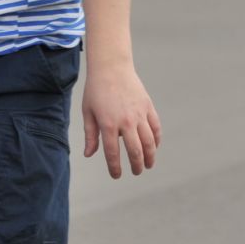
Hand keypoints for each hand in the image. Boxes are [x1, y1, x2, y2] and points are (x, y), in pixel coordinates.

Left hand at [82, 60, 160, 177]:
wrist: (111, 67)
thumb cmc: (96, 90)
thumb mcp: (88, 112)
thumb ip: (90, 135)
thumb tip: (89, 154)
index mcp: (108, 124)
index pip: (113, 153)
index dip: (115, 168)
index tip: (116, 175)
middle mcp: (125, 121)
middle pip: (135, 151)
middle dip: (137, 165)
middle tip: (136, 172)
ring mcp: (139, 114)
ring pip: (149, 142)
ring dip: (150, 156)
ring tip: (148, 165)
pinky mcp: (148, 107)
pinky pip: (156, 128)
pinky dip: (156, 140)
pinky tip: (154, 147)